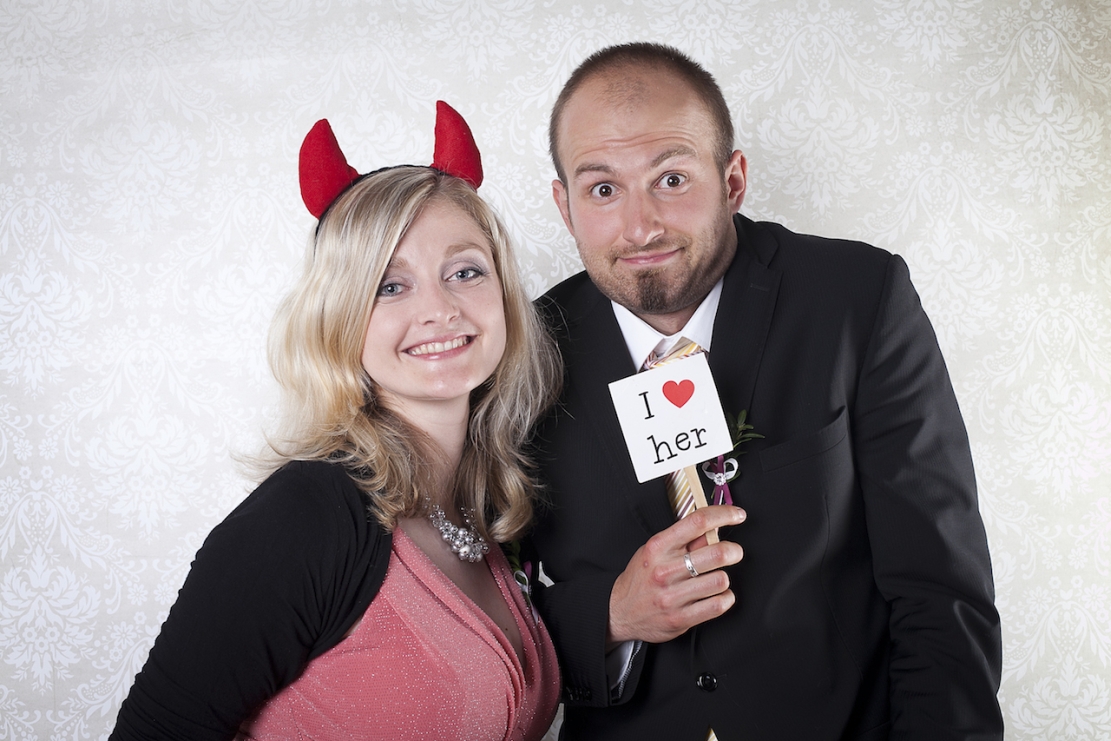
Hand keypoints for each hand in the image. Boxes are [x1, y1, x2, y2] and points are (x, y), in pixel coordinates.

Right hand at [607, 505, 745, 644]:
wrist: (618, 611)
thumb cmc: (640, 578)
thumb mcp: (654, 550)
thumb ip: (683, 540)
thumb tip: (713, 527)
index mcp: (658, 547)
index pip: (697, 522)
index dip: (724, 515)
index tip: (736, 515)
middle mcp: (664, 570)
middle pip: (716, 553)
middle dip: (733, 550)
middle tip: (733, 552)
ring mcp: (672, 596)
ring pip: (720, 580)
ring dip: (724, 577)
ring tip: (716, 577)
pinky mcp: (680, 618)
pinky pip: (718, 605)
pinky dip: (725, 598)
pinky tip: (717, 595)